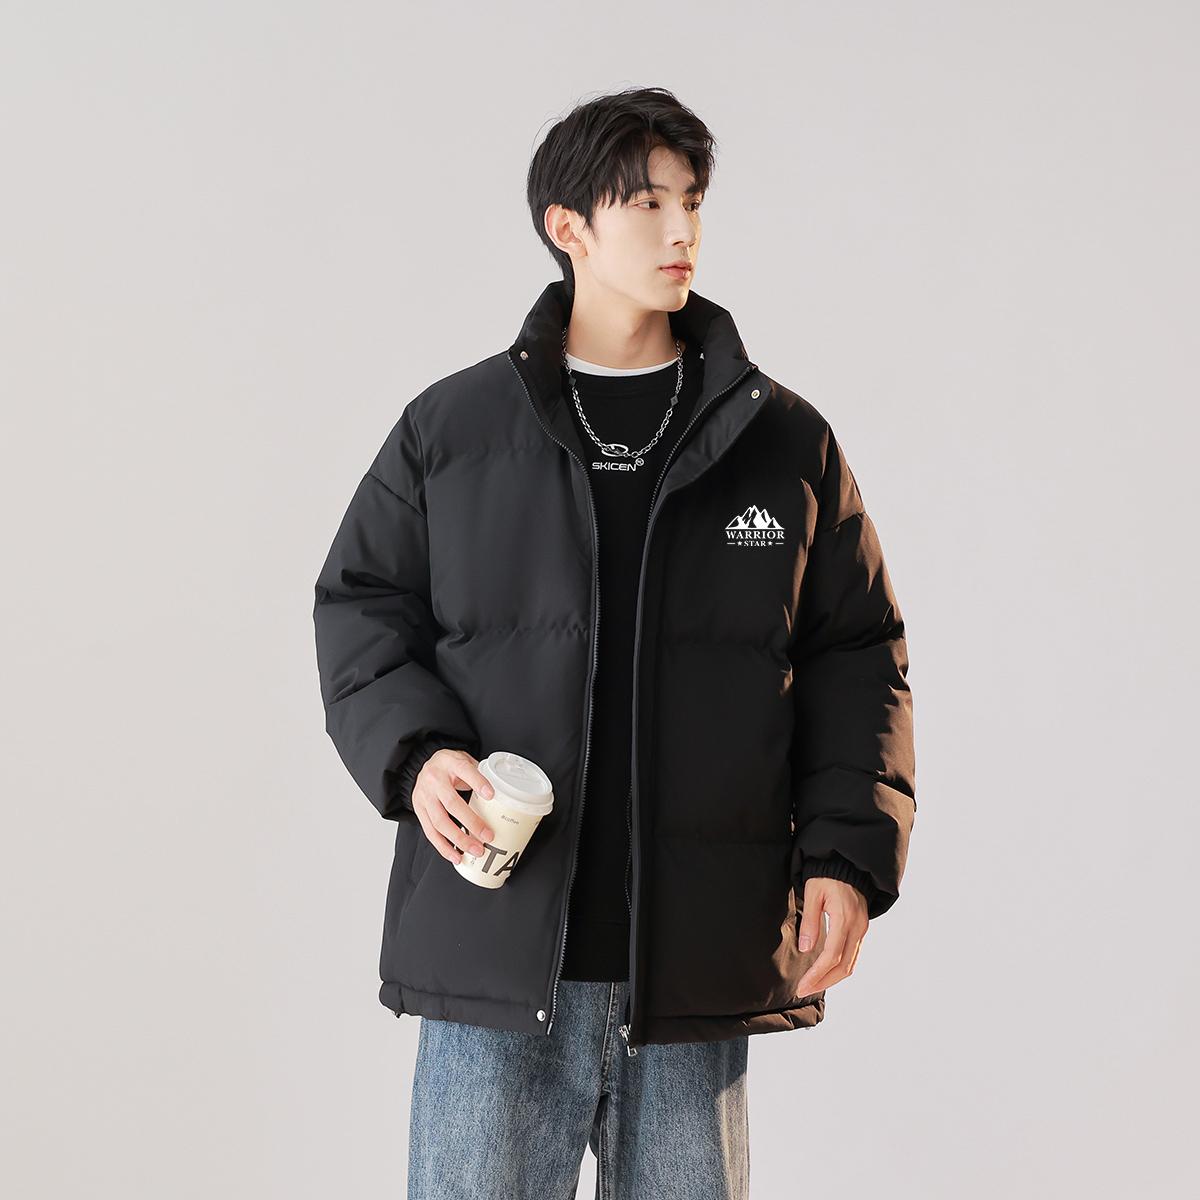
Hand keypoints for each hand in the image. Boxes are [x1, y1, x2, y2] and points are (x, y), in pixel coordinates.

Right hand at [411, 749, 496, 864]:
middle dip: (471, 822)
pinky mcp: (419, 810)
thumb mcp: (464, 760)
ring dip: (458, 839)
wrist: (422, 765)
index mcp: (450, 763)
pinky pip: (430, 832)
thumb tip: (503, 792)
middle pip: (452, 803)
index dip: (478, 782)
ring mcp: (424, 796)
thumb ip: (480, 774)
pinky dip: (443, 846)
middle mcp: (435, 780)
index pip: (465, 770)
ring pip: (439, 821)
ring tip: (475, 850)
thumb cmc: (449, 765)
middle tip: (488, 836)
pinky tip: (455, 856)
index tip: (491, 795)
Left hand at [793, 876, 868, 997]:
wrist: (848, 866)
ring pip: (851, 965)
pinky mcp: (862, 930)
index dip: (817, 974)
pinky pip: (853, 956)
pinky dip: (840, 968)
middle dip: (823, 982)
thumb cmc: (827, 876)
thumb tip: (806, 949)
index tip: (802, 986)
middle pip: (844, 967)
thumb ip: (810, 921)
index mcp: (845, 918)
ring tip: (812, 985)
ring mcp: (862, 930)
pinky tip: (825, 972)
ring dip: (832, 979)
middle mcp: (858, 928)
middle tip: (803, 990)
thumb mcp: (813, 893)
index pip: (832, 956)